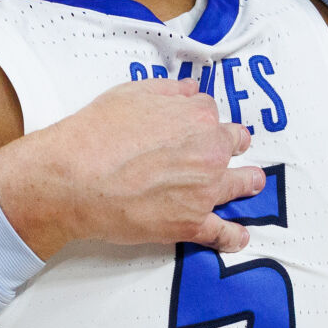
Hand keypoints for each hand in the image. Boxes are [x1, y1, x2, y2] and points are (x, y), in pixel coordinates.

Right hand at [0, 80, 264, 259]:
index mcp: (197, 117)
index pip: (211, 113)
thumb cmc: (97, 133)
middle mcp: (209, 152)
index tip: (196, 126)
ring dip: (247, 182)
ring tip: (251, 183)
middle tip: (225, 150)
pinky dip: (232, 236)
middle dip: (231, 145)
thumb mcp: (131, 93)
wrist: (76, 176)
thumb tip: (189, 91)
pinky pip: (221, 232)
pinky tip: (238, 236)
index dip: (201, 120)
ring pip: (240, 185)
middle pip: (233, 144)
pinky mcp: (191, 223)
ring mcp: (204, 190)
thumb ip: (168, 91)